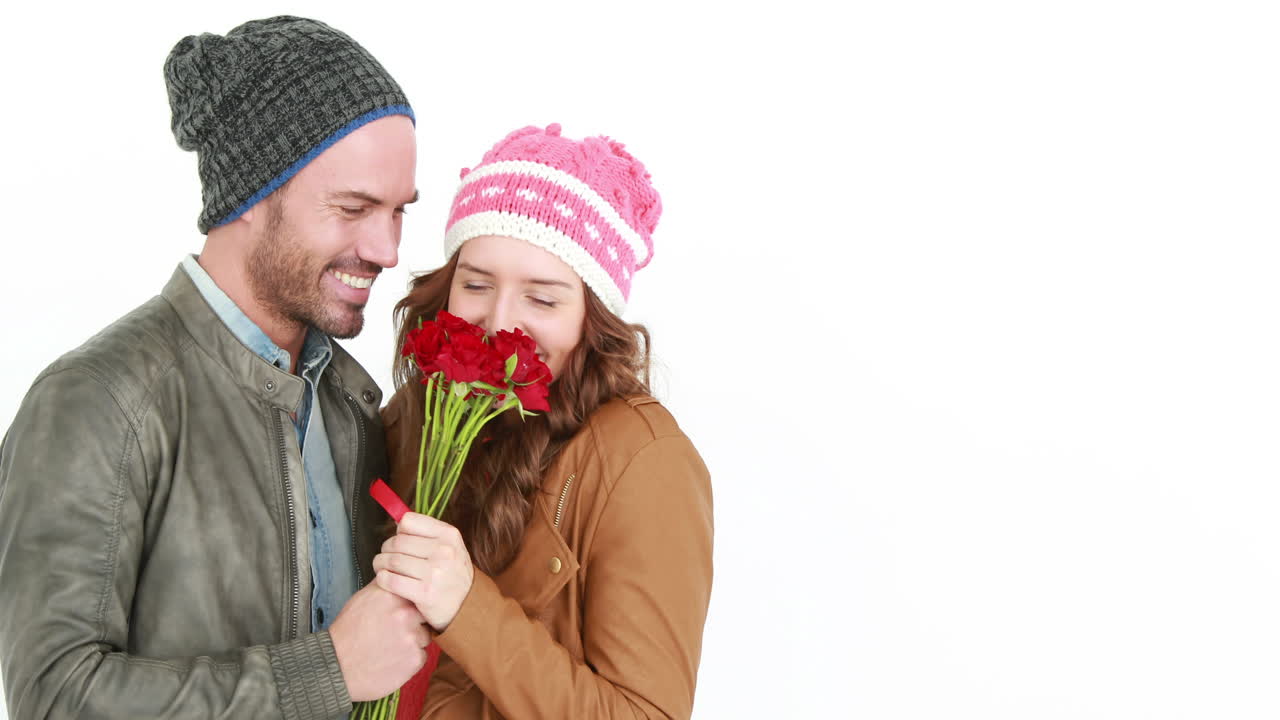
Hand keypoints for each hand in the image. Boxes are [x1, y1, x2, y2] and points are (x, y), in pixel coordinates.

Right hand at [329, 582, 430, 701]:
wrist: (337, 666)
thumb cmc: (347, 633)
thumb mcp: (361, 599)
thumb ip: (384, 587)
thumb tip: (397, 575)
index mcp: (394, 596)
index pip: (416, 593)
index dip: (411, 604)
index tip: (404, 611)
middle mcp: (406, 614)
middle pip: (424, 615)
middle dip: (415, 622)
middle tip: (395, 632)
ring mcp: (412, 637)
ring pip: (424, 636)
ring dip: (413, 641)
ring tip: (390, 647)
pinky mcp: (415, 659)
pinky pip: (421, 656)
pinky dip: (410, 659)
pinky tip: (392, 659)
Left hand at [373, 512, 474, 631]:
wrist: (468, 605)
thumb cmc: (453, 573)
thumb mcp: (450, 546)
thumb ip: (427, 534)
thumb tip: (397, 525)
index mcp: (449, 535)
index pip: (408, 521)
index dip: (399, 531)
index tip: (399, 540)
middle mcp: (444, 551)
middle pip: (397, 541)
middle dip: (386, 549)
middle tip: (385, 556)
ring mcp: (435, 572)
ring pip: (392, 560)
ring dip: (380, 563)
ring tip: (382, 567)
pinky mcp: (424, 593)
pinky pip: (391, 580)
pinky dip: (382, 578)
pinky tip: (385, 579)